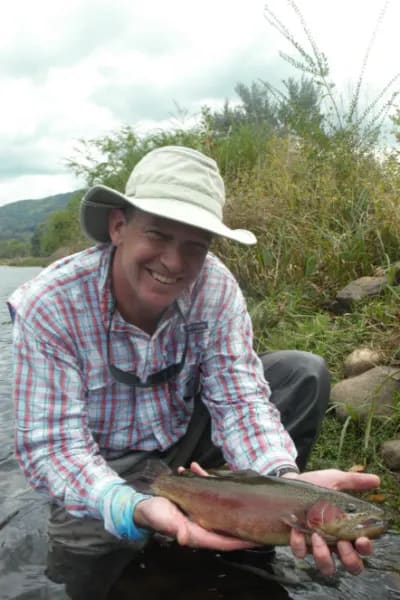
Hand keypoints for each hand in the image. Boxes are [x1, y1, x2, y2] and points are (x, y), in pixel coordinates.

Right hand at [133, 492, 255, 551]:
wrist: (143, 505)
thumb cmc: (154, 515)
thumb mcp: (164, 521)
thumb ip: (176, 529)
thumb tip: (185, 537)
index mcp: (198, 534)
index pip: (225, 541)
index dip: (241, 541)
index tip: (258, 538)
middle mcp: (202, 526)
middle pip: (228, 526)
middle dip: (244, 521)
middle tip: (261, 513)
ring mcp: (200, 515)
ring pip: (222, 509)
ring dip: (229, 498)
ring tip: (239, 487)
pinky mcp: (195, 503)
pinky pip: (210, 495)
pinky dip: (211, 484)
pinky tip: (207, 473)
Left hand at [282, 469, 379, 575]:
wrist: (285, 483)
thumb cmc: (312, 484)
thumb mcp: (333, 480)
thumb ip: (354, 481)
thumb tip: (376, 480)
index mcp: (346, 528)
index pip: (362, 548)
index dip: (365, 548)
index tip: (361, 539)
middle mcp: (334, 541)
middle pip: (351, 565)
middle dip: (349, 558)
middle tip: (342, 542)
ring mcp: (316, 546)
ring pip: (328, 568)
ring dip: (325, 556)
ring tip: (318, 536)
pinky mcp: (298, 545)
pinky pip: (301, 554)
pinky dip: (299, 544)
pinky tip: (297, 528)